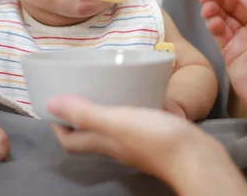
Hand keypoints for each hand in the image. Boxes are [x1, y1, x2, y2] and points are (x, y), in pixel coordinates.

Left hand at [47, 96, 225, 185]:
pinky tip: (135, 95)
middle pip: (89, 135)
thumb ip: (85, 113)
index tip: (54, 104)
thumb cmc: (155, 139)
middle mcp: (116, 146)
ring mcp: (136, 144)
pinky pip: (132, 123)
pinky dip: (126, 109)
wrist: (197, 157)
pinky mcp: (155, 137)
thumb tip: (49, 104)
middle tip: (77, 90)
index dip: (58, 126)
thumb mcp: (117, 122)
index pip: (71, 141)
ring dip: (102, 111)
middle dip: (77, 117)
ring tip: (103, 88)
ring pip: (111, 129)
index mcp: (103, 143)